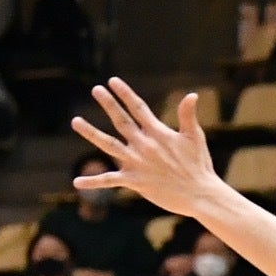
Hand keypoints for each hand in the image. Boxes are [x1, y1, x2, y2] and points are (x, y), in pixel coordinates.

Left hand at [73, 77, 229, 221]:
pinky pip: (109, 180)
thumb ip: (188, 116)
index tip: (113, 81)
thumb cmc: (199, 166)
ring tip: (75, 121)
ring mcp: (137, 163)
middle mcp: (144, 145)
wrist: (200, 194)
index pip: (138, 108)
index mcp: (158, 133)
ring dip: (91, 133)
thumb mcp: (195, 137)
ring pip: (108, 145)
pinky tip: (77, 182)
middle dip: (108, 104)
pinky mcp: (134, 181)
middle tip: (96, 89)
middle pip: (121, 121)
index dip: (125, 94)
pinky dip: (93, 181)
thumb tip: (191, 95)